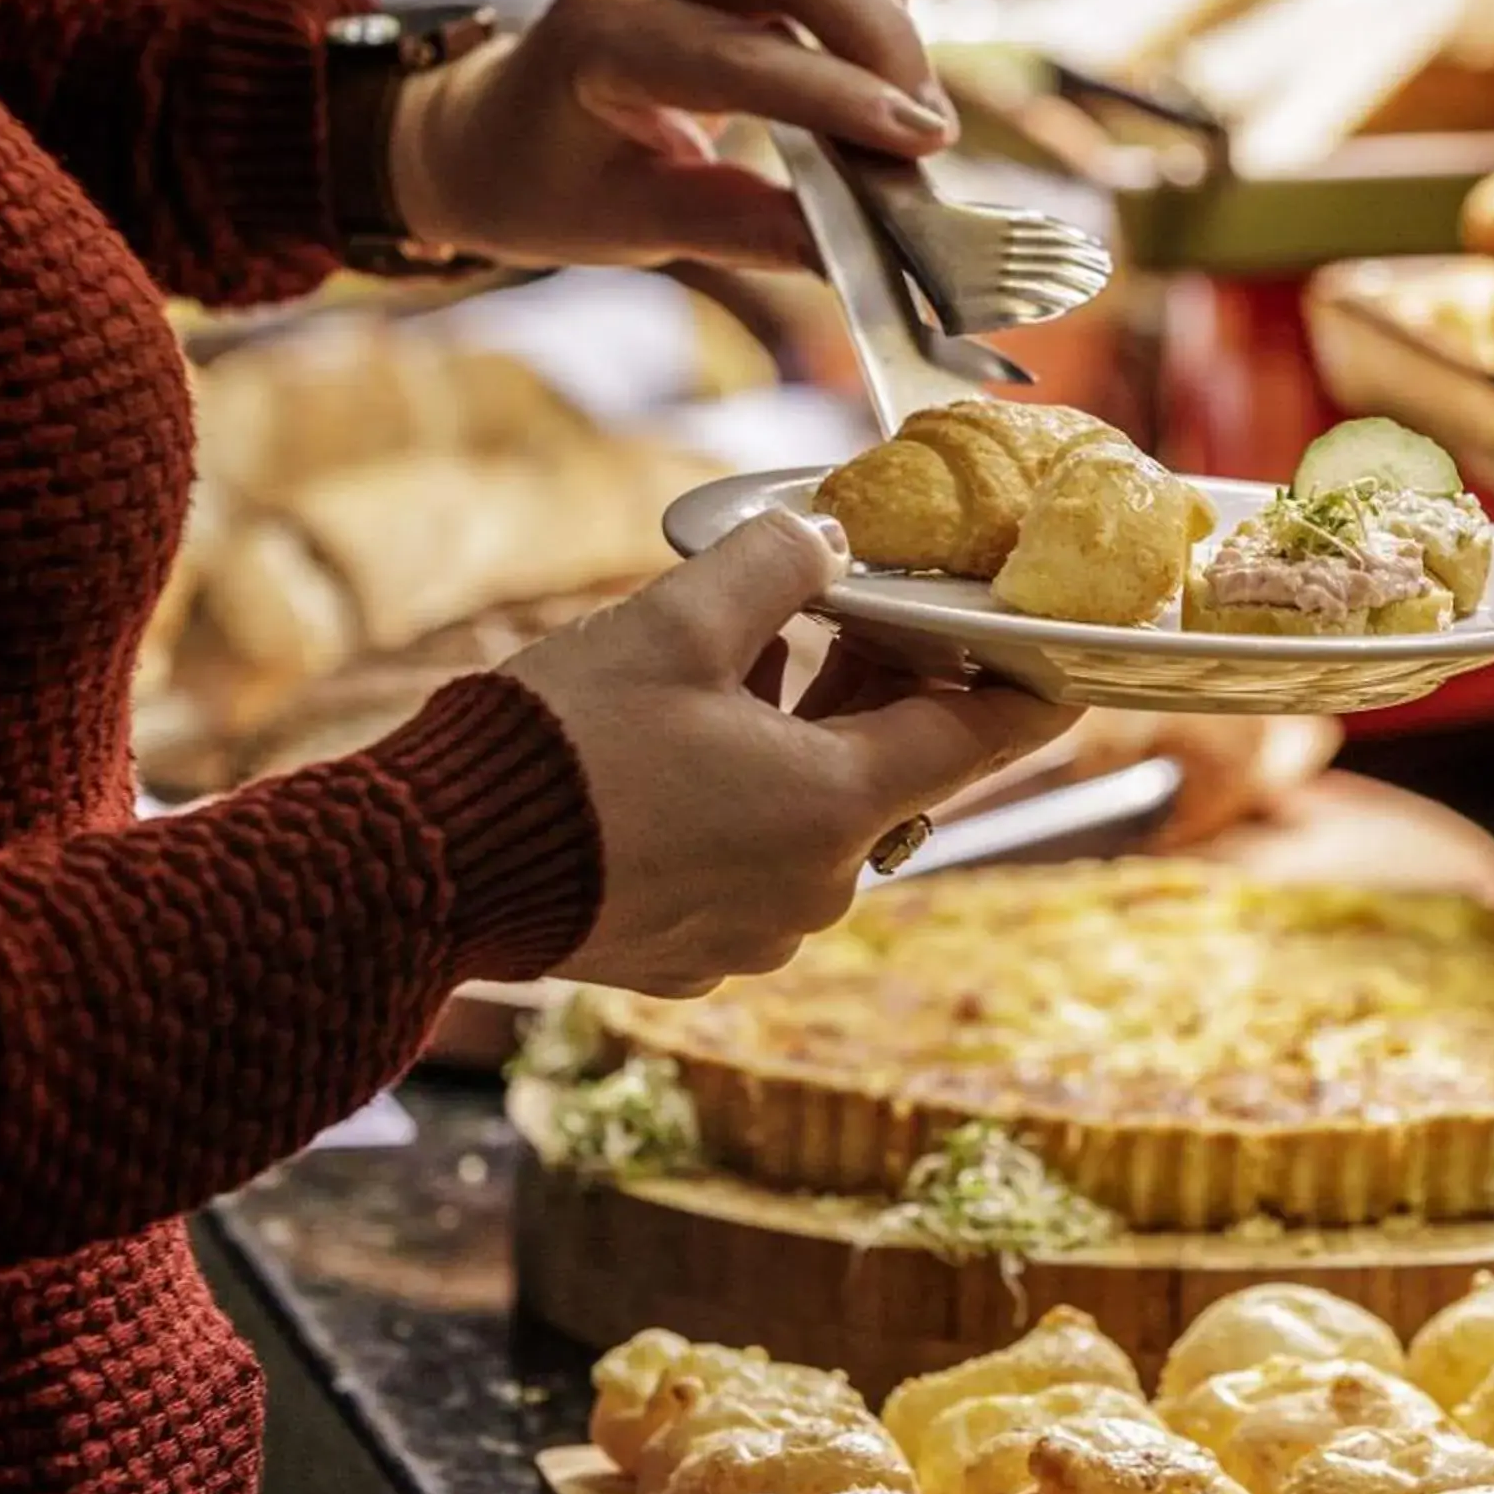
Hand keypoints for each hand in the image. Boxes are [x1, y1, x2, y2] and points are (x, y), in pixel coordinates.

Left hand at [387, 0, 952, 269]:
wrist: (495, 127)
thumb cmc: (556, 185)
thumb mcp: (629, 228)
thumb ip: (736, 229)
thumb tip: (842, 249)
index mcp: (599, 44)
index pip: (740, 54)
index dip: (841, 97)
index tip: (919, 145)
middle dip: (877, 28)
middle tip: (923, 120)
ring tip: (898, 59)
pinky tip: (877, 10)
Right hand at [503, 508, 1076, 993]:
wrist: (433, 869)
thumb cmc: (558, 747)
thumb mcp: (675, 622)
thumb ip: (774, 565)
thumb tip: (827, 539)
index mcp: (836, 809)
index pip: (982, 738)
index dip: (1028, 681)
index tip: (1059, 647)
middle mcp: (816, 888)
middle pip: (893, 773)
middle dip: (882, 689)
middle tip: (858, 612)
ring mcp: (754, 934)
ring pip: (819, 815)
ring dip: (804, 739)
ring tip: (750, 661)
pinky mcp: (691, 954)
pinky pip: (754, 861)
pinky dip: (746, 799)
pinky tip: (689, 740)